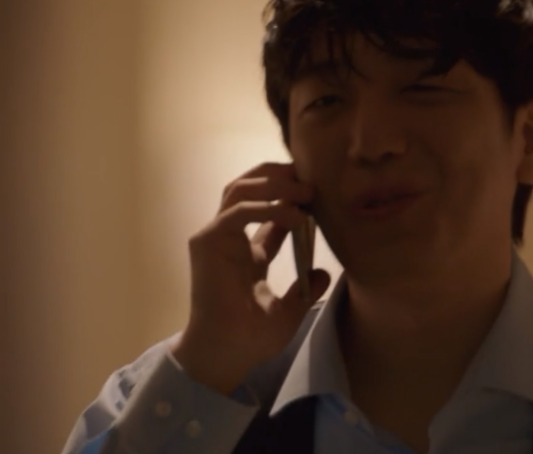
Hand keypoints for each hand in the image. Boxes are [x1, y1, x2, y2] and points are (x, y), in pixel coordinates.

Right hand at [171, 162, 330, 393]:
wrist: (227, 354)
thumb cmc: (251, 338)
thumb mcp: (290, 310)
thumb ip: (306, 289)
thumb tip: (324, 273)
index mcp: (247, 253)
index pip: (267, 212)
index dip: (291, 198)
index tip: (319, 195)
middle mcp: (230, 239)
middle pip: (249, 188)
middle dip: (278, 177)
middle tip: (310, 177)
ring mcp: (216, 238)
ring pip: (239, 190)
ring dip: (273, 183)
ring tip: (304, 190)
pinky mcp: (208, 242)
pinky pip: (237, 212)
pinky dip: (265, 207)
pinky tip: (293, 215)